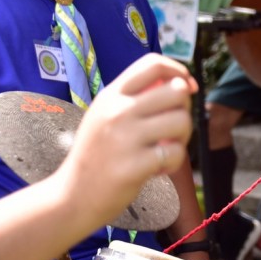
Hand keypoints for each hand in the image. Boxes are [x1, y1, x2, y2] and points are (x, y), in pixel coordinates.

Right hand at [57, 54, 197, 223]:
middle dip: (185, 109)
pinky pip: (175, 153)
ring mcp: (125, 138)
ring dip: (183, 138)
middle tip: (173, 129)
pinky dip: (173, 163)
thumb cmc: (97, 155)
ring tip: (165, 149)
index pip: (153, 64)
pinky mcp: (134, 165)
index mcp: (111, 95)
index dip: (179, 71)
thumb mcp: (105, 115)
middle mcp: (118, 111)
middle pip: (177, 91)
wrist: (73, 195)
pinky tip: (158, 169)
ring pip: (182, 121)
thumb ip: (135, 98)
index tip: (187, 87)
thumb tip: (181, 83)